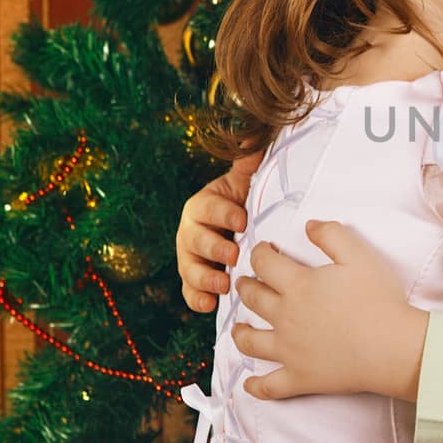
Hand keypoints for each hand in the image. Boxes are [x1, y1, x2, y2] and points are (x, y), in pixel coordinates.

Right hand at [177, 151, 263, 313]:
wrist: (239, 228)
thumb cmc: (243, 203)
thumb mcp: (245, 183)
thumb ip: (247, 163)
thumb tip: (252, 136)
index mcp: (202, 205)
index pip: (209, 207)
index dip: (224, 214)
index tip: (243, 220)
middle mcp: (191, 231)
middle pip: (196, 239)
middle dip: (214, 248)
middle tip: (234, 256)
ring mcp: (190, 257)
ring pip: (189, 267)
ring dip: (204, 277)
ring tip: (223, 285)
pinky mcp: (195, 280)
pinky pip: (190, 291)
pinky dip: (197, 299)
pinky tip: (209, 306)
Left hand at [232, 220, 427, 401]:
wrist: (391, 347)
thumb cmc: (378, 299)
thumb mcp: (359, 255)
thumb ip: (331, 235)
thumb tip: (309, 225)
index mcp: (297, 286)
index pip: (264, 264)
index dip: (259, 253)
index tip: (264, 250)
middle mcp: (285, 317)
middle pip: (253, 298)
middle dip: (246, 286)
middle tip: (246, 282)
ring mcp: (289, 351)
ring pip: (251, 341)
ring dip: (239, 332)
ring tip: (238, 328)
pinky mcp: (299, 378)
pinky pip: (269, 386)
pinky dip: (256, 386)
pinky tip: (249, 384)